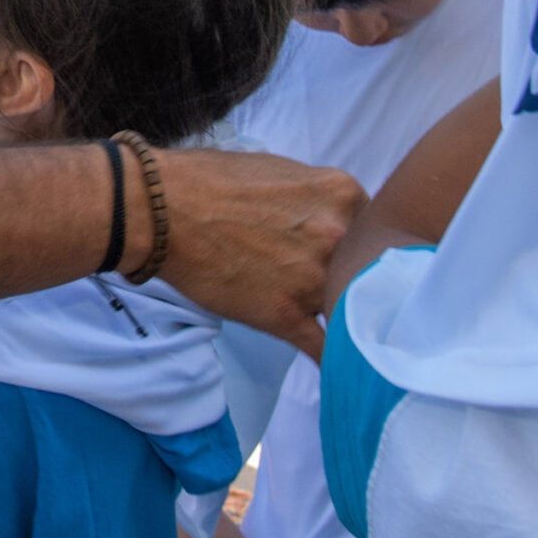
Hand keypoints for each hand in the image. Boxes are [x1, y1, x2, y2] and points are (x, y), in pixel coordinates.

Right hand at [142, 148, 363, 357]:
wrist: (160, 210)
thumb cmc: (211, 179)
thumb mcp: (281, 168)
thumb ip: (318, 195)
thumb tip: (332, 216)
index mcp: (341, 194)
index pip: (377, 226)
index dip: (364, 241)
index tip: (352, 252)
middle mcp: (337, 237)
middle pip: (373, 266)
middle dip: (359, 276)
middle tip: (346, 283)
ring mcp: (313, 281)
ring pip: (354, 308)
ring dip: (351, 316)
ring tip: (355, 329)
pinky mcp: (286, 317)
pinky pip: (326, 350)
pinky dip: (338, 362)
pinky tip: (346, 369)